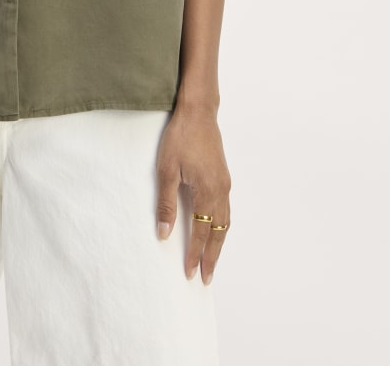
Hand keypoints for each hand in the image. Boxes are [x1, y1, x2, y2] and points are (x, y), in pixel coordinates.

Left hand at [155, 106, 230, 283]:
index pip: (201, 232)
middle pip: (219, 232)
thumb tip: (164, 233)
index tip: (189, 273)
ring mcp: (225, 183)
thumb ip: (166, 204)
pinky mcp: (223, 176)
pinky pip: (226, 209)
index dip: (195, 254)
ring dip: (219, 243)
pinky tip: (215, 230)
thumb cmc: (180, 137)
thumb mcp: (166, 170)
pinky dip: (221, 226)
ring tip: (212, 261)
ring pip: (225, 222)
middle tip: (206, 278)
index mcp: (208, 192)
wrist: (198, 111)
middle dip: (212, 257)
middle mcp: (221, 191)